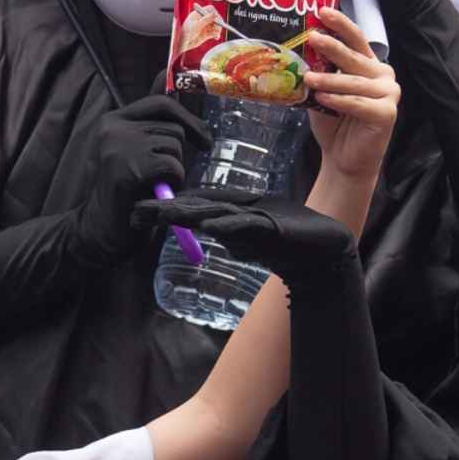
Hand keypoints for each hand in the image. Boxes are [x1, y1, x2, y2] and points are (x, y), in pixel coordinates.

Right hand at [73, 95, 212, 266]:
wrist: (102, 231)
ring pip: (175, 146)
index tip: (204, 139)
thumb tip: (163, 74)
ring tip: (156, 185)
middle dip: (180, 154)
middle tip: (167, 176)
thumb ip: (151, 117)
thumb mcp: (139, 149)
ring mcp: (117, 147)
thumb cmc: (127, 191)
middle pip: (173, 127)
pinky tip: (157, 193)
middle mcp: (112, 128)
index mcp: (113, 120)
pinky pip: (171, 165)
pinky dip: (173, 182)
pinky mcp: (126, 169)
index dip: (189, 119)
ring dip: (176, 170)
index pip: (161, 103)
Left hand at [132, 189, 354, 290]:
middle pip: (197, 208)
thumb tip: (206, 229)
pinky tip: (209, 226)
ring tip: (164, 214)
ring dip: (190, 213)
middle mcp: (238, 213)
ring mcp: (255, 218)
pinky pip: (246, 227)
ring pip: (216, 213)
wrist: (322, 252)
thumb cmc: (285, 243)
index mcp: (230, 216)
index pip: (192, 211)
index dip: (165, 211)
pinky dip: (227, 226)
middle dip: (166, 209)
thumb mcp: (248, 242)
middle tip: (137, 209)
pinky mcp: (271, 227)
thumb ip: (229, 235)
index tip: (136, 213)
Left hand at [302, 7, 399, 182]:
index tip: (322, 12)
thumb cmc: (334, 124)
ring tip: (308, 79)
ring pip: (354, 82)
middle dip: (332, 47)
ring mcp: (389, 93)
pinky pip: (358, 104)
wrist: (343, 158)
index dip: (340, 24)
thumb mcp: (322, 92)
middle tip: (312, 38)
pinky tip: (323, 99)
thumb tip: (297, 53)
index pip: (356, 39)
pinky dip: (339, 101)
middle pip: (355, 58)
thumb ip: (318, 73)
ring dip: (329, 80)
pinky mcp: (387, 113)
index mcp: (369, 65)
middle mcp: (382, 75)